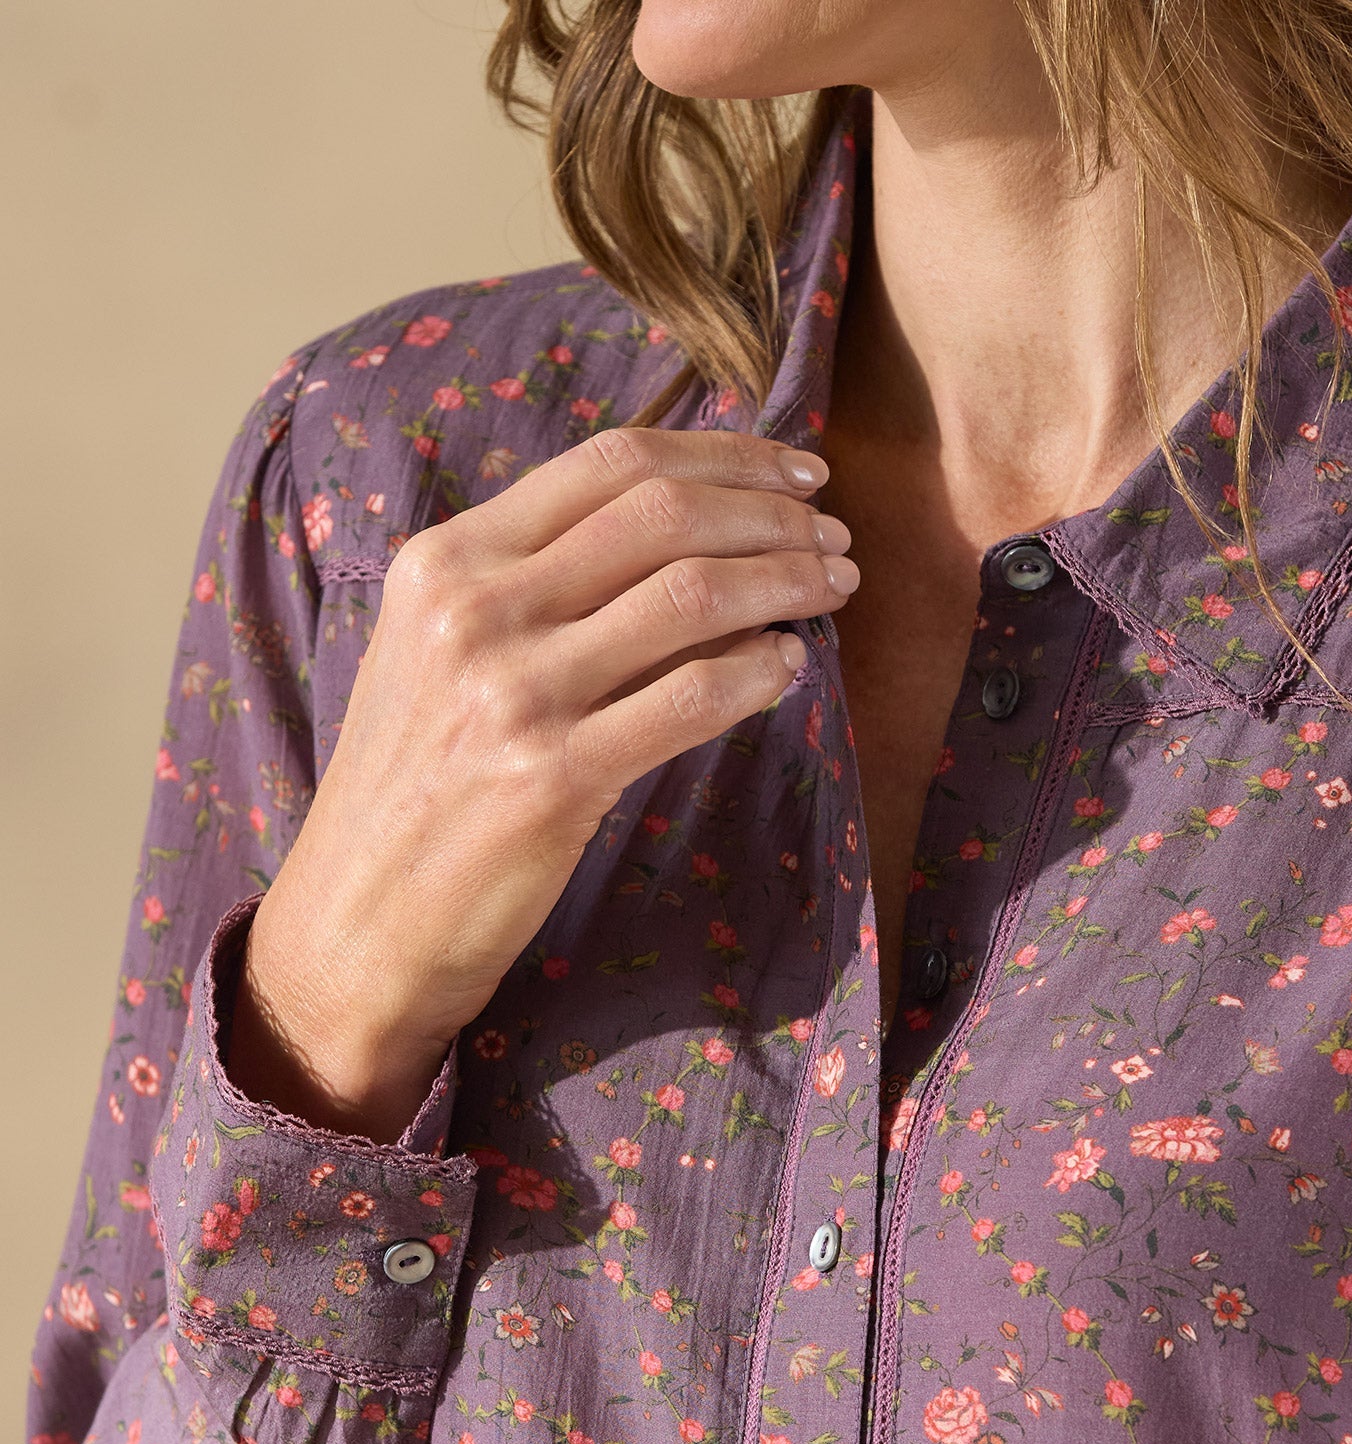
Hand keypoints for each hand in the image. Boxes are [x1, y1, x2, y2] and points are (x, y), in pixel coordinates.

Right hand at [224, 427, 855, 1142]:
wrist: (354, 919)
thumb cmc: (416, 786)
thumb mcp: (442, 654)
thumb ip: (538, 588)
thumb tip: (692, 539)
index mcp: (446, 559)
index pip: (612, 463)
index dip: (725, 455)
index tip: (797, 473)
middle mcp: (473, 607)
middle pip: (663, 512)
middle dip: (772, 515)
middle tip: (836, 537)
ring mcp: (511, 691)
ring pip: (691, 594)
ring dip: (786, 581)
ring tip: (834, 589)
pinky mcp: (552, 777)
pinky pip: (693, 697)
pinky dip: (760, 671)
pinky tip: (790, 669)